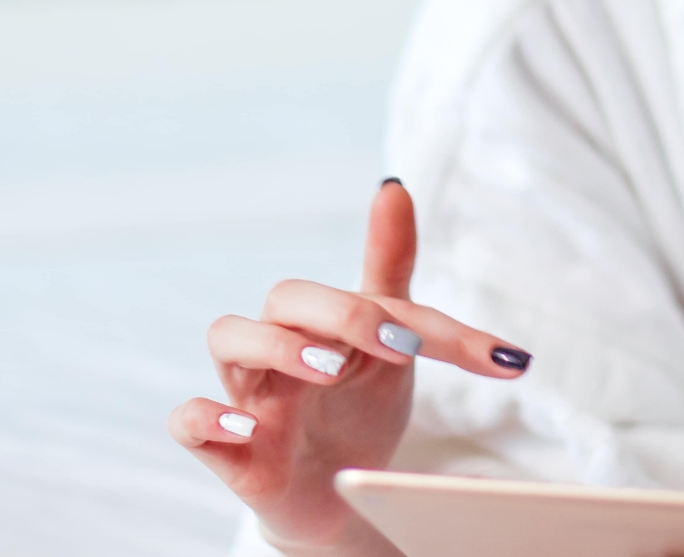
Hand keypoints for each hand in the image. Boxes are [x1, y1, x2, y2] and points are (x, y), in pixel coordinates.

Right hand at [167, 178, 532, 553]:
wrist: (331, 499)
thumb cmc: (353, 409)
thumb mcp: (389, 347)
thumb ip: (392, 273)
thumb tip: (392, 185)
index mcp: (324, 321)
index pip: (365, 296)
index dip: (427, 324)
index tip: (495, 358)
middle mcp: (281, 346)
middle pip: (286, 297)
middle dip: (342, 313)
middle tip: (395, 347)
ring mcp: (247, 392)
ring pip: (228, 337)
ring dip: (276, 346)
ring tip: (325, 369)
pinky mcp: (224, 448)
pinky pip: (188, 419)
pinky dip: (208, 417)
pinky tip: (247, 426)